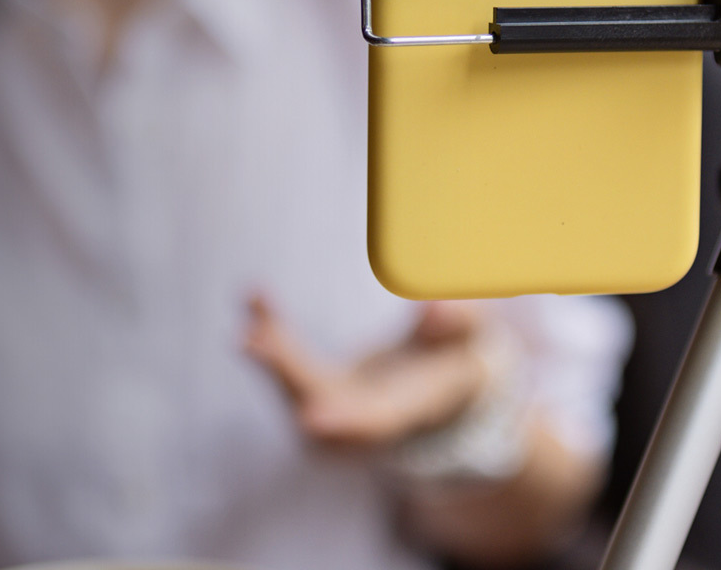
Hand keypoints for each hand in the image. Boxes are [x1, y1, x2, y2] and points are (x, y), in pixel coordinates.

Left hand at [242, 292, 495, 448]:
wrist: (439, 385)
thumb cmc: (458, 355)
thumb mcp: (470, 338)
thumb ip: (457, 321)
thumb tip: (434, 305)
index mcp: (406, 413)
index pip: (372, 426)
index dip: (343, 425)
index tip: (310, 421)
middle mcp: (364, 423)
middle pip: (319, 406)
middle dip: (285, 375)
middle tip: (250, 343)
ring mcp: (336, 415)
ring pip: (295, 389)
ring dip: (271, 353)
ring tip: (256, 310)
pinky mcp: (317, 396)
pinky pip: (285, 371)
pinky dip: (270, 336)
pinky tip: (254, 295)